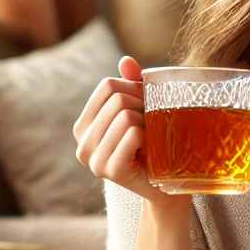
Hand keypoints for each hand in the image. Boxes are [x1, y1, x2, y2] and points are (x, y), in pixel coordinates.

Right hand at [73, 56, 184, 209]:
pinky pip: (133, 134)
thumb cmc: (156, 148)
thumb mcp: (144, 112)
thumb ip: (133, 85)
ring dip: (149, 123)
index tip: (148, 108)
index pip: (108, 86)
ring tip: (153, 140)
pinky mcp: (109, 170)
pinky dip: (149, 136)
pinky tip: (151, 151)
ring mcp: (93, 159)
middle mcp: (82, 143)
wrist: (168, 188)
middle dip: (144, 107)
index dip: (135, 90)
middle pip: (117, 99)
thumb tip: (125, 61)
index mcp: (84, 126)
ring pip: (125, 115)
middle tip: (154, 128)